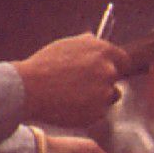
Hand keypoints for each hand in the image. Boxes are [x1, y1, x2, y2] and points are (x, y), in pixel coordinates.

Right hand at [13, 34, 128, 126]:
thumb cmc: (44, 65)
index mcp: (103, 51)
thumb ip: (86, 43)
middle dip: (102, 82)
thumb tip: (95, 40)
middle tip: (83, 86)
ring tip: (72, 96)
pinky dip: (86, 112)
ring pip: (107, 97)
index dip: (117, 66)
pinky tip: (68, 106)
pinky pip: (97, 112)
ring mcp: (104, 92)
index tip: (111, 72)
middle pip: (115, 79)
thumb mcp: (67, 45)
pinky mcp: (97, 112)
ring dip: (96, 98)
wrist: (29, 89)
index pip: (124, 60)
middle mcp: (108, 70)